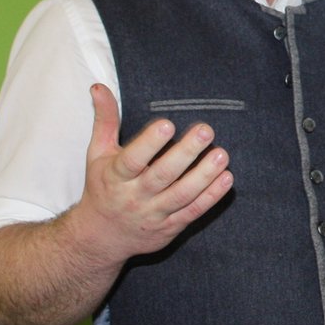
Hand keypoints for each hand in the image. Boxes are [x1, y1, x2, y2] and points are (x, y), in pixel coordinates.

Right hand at [73, 83, 234, 264]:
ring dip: (204, 176)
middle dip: (185, 153)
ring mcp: (153, 214)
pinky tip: (226, 178)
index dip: (149, 143)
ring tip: (222, 154)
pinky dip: (211, 197)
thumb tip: (99, 86)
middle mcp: (134, 196)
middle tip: (206, 130)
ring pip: (182, 196)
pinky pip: (193, 212)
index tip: (168, 124)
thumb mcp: (97, 154)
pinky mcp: (169, 227)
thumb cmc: (102, 187)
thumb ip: (104, 120)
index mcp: (115, 176)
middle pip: (161, 176)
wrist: (100, 237)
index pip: (132, 160)